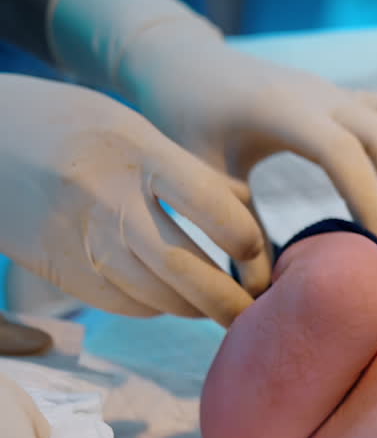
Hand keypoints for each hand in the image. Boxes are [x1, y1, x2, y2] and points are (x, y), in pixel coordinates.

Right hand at [0, 75, 268, 325]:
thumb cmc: (73, 127)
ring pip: (154, 296)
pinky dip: (157, 309)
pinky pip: (123, 304)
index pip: (210, 205)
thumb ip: (187, 169)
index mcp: (137, 153)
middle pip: (182, 266)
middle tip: (255, 310)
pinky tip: (172, 301)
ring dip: (196, 309)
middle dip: (228, 300)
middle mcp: (106, 198)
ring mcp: (77, 237)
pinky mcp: (58, 268)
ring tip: (221, 308)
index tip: (258, 255)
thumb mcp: (132, 127)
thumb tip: (246, 212)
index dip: (246, 240)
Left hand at [47, 0, 376, 251]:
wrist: (185, 62)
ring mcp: (336, 91)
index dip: (369, 197)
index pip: (343, 150)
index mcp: (281, 111)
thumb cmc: (186, 120)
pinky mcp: (345, 95)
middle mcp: (318, 95)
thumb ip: (232, 226)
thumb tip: (262, 292)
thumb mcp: (198, 173)